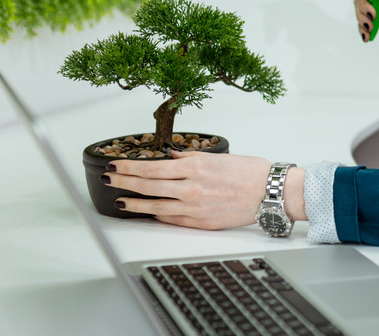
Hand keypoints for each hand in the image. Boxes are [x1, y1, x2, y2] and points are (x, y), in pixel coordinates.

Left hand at [106, 151, 305, 229]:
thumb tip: (171, 156)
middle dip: (124, 182)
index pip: (152, 167)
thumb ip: (191, 158)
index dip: (129, 167)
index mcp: (194, 168)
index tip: (115, 166)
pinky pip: (172, 219)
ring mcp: (194, 208)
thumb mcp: (218, 158)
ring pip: (155, 206)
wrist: (270, 192)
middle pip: (148, 185)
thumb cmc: (250, 173)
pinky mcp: (200, 223)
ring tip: (120, 201)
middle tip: (109, 179)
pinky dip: (158, 215)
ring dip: (135, 203)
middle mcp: (190, 188)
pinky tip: (148, 212)